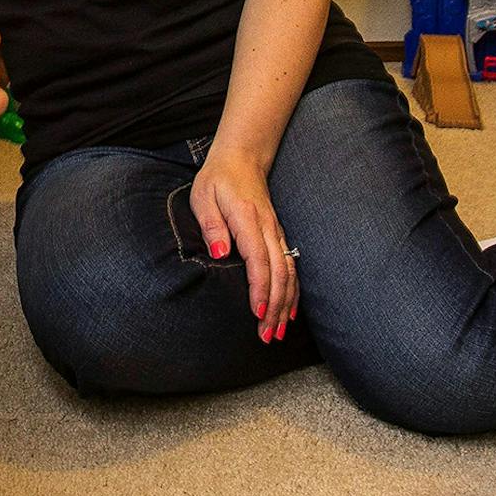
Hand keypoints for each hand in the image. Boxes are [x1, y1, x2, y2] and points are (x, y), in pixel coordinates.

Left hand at [190, 150, 297, 341]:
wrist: (242, 159)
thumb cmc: (217, 179)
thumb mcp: (203, 196)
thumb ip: (212, 224)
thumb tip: (220, 252)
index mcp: (248, 219)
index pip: (258, 259)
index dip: (259, 288)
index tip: (256, 312)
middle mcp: (267, 229)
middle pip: (278, 273)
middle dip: (274, 307)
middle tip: (266, 335)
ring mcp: (276, 233)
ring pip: (288, 274)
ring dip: (284, 304)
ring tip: (277, 332)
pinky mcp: (277, 237)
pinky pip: (290, 268)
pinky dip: (292, 292)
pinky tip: (288, 312)